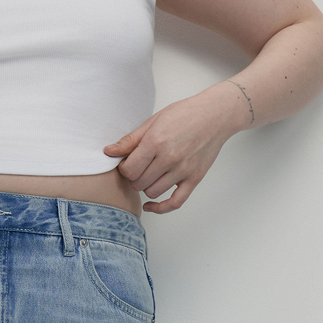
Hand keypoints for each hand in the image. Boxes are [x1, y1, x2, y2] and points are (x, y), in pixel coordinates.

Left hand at [103, 86, 238, 213]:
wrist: (214, 115)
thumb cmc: (184, 114)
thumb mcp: (153, 122)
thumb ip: (130, 140)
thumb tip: (108, 152)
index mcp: (155, 142)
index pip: (128, 170)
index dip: (124, 168)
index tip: (127, 163)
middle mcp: (169, 159)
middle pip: (138, 183)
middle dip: (134, 177)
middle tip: (138, 167)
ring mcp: (183, 170)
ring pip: (152, 192)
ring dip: (146, 187)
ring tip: (149, 174)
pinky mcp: (194, 179)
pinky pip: (175, 203)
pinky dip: (160, 208)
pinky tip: (151, 205)